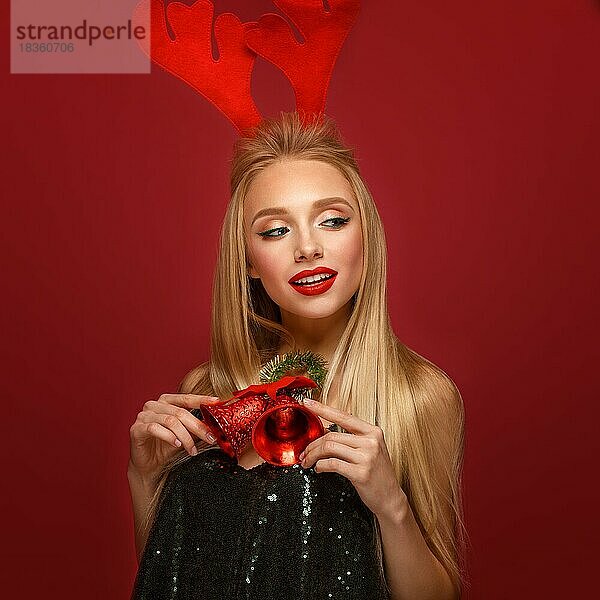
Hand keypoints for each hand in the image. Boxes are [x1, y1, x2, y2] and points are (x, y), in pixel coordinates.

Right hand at [129, 393, 220, 479]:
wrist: (149, 467)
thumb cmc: (166, 448)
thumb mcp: (184, 435)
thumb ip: (195, 427)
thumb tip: (215, 425)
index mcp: (166, 401)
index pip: (186, 398)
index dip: (201, 400)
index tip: (217, 402)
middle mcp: (154, 405)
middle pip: (180, 412)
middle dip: (198, 426)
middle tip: (211, 438)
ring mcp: (143, 416)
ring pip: (170, 421)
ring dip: (185, 437)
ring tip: (192, 449)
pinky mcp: (136, 429)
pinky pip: (155, 428)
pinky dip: (169, 437)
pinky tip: (176, 445)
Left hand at [298, 398, 405, 518]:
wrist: (391, 498)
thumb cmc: (377, 473)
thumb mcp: (369, 449)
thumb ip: (351, 437)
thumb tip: (324, 429)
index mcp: (373, 431)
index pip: (343, 415)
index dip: (322, 408)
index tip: (307, 402)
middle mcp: (371, 441)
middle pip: (331, 435)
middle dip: (312, 444)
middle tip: (304, 453)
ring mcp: (367, 457)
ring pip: (329, 447)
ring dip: (313, 455)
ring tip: (307, 462)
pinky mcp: (361, 473)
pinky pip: (332, 464)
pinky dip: (321, 466)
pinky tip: (319, 469)